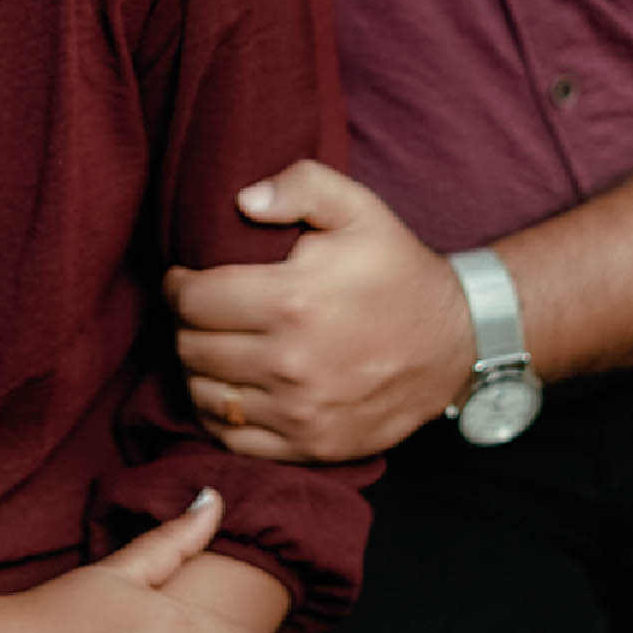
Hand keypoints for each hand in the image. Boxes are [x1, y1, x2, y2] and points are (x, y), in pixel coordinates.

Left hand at [166, 159, 473, 459]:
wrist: (455, 341)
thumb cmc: (397, 270)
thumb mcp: (359, 209)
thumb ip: (301, 186)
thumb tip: (243, 199)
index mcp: (292, 299)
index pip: (192, 300)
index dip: (177, 285)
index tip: (184, 278)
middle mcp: (290, 362)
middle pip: (190, 347)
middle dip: (185, 323)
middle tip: (199, 310)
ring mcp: (299, 412)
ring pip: (204, 394)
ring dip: (197, 368)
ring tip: (214, 345)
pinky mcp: (309, 446)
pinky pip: (231, 438)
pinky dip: (219, 413)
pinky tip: (231, 386)